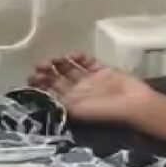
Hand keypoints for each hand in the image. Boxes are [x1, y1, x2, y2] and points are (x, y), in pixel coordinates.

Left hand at [27, 53, 156, 124]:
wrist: (132, 104)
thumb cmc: (103, 110)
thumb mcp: (75, 110)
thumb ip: (59, 101)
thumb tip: (40, 94)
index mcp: (70, 103)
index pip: (50, 92)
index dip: (40, 84)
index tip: (33, 75)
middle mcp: (77, 92)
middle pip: (57, 78)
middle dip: (47, 71)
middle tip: (41, 64)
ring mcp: (90, 80)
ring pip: (69, 68)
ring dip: (60, 62)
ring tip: (56, 58)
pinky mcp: (102, 70)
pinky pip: (87, 62)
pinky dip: (79, 57)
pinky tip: (74, 55)